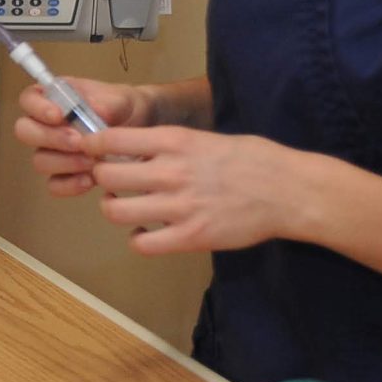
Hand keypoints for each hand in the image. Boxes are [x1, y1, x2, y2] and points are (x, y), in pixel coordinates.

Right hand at [11, 77, 153, 196]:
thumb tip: (95, 110)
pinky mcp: (62, 174)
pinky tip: (89, 180)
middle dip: (50, 138)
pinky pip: (54, 185)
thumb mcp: (120, 99)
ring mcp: (52, 151)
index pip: (29, 99)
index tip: (59, 115)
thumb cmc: (122, 108)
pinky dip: (70, 185)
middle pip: (25, 131)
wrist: (138, 129)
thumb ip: (107, 103)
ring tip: (92, 162)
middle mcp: (46, 124)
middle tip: (78, 142)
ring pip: (39, 160)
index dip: (37, 108)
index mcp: (53, 98)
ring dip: (64, 163)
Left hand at [82, 126, 316, 255]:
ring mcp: (179, 207)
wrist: (290, 191)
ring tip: (125, 207)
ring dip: (114, 210)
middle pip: (106, 176)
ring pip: (115, 212)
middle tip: (112, 183)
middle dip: (101, 179)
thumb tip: (136, 151)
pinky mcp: (190, 237)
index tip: (92, 152)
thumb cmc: (253, 160)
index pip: (112, 140)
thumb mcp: (207, 137)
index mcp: (175, 141)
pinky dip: (138, 239)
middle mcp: (171, 172)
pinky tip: (147, 232)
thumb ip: (171, 145)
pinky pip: (142, 244)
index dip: (94, 147)